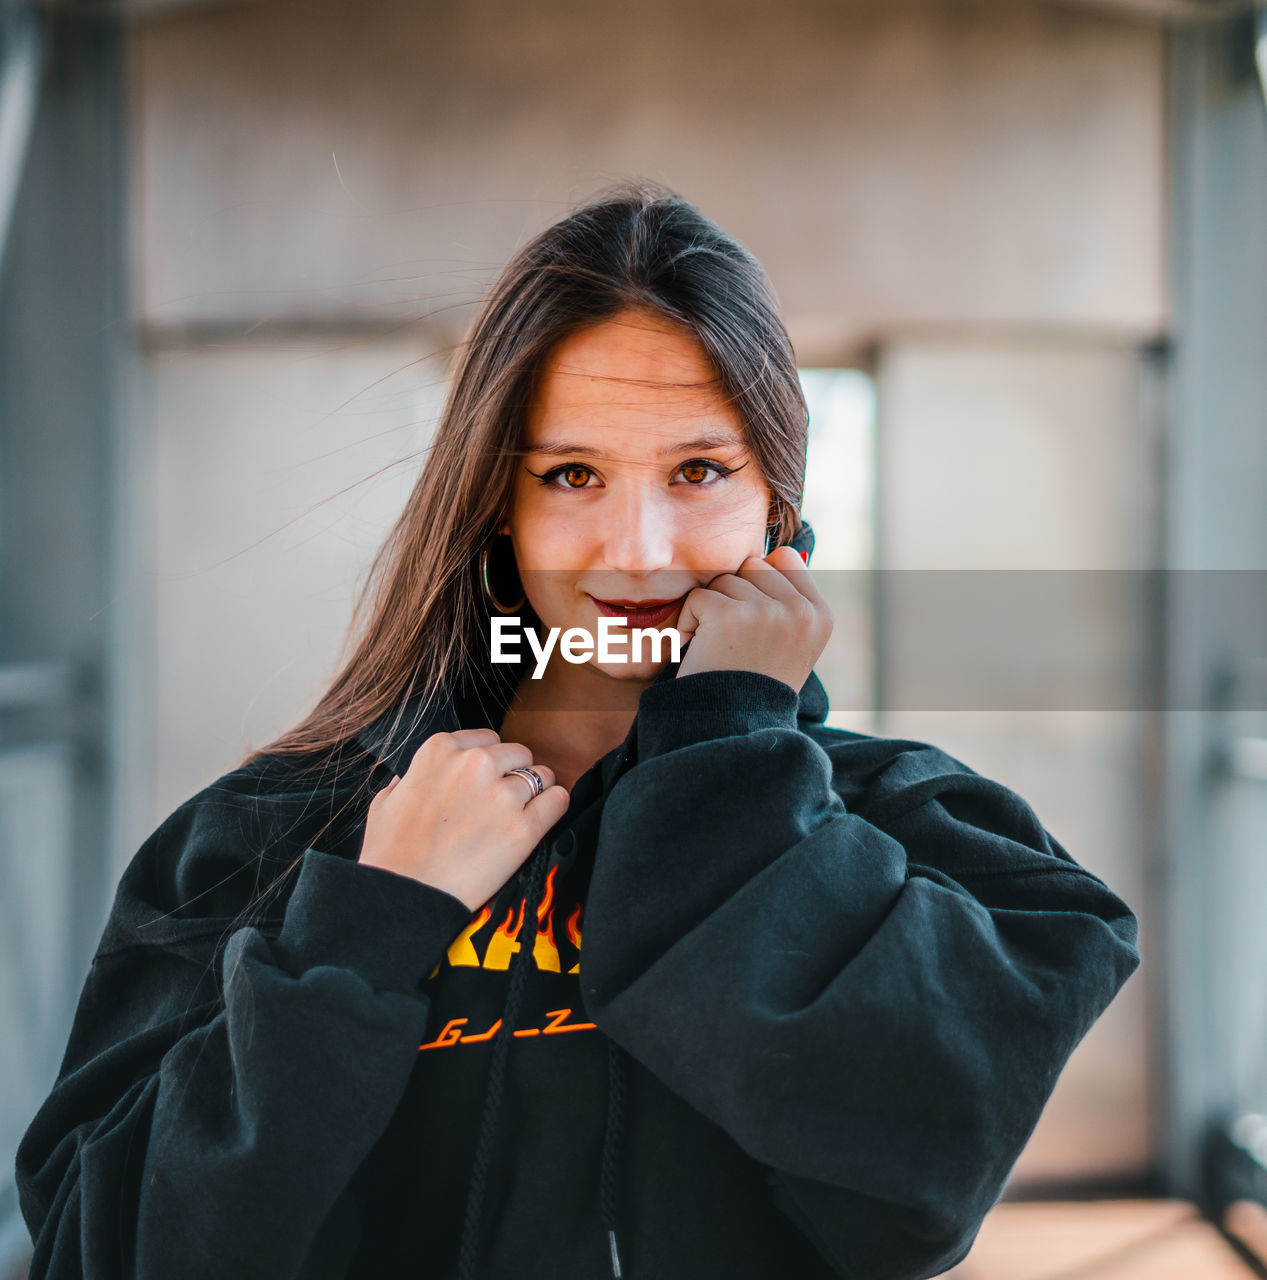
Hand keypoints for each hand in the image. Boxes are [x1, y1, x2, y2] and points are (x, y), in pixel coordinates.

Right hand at [358, 729, 569, 911]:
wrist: (404, 897)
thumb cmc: (389, 854)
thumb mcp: (385, 802)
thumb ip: (407, 780)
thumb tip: (408, 779)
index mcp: (441, 750)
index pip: (488, 739)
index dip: (490, 761)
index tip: (487, 779)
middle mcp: (476, 763)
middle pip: (518, 753)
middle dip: (514, 773)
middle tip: (504, 800)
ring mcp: (502, 794)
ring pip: (541, 775)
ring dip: (535, 791)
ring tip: (523, 812)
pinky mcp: (524, 828)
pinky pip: (557, 800)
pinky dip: (554, 805)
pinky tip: (544, 816)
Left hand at [673, 544, 833, 690]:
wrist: (730, 728)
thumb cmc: (753, 686)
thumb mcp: (790, 643)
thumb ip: (788, 600)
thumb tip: (777, 553)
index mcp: (820, 614)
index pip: (785, 559)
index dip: (759, 581)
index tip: (752, 617)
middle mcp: (800, 611)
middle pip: (751, 566)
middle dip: (734, 595)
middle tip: (733, 638)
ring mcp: (768, 612)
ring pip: (723, 581)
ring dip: (711, 610)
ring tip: (719, 649)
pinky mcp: (731, 616)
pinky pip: (698, 598)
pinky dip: (689, 624)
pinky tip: (699, 651)